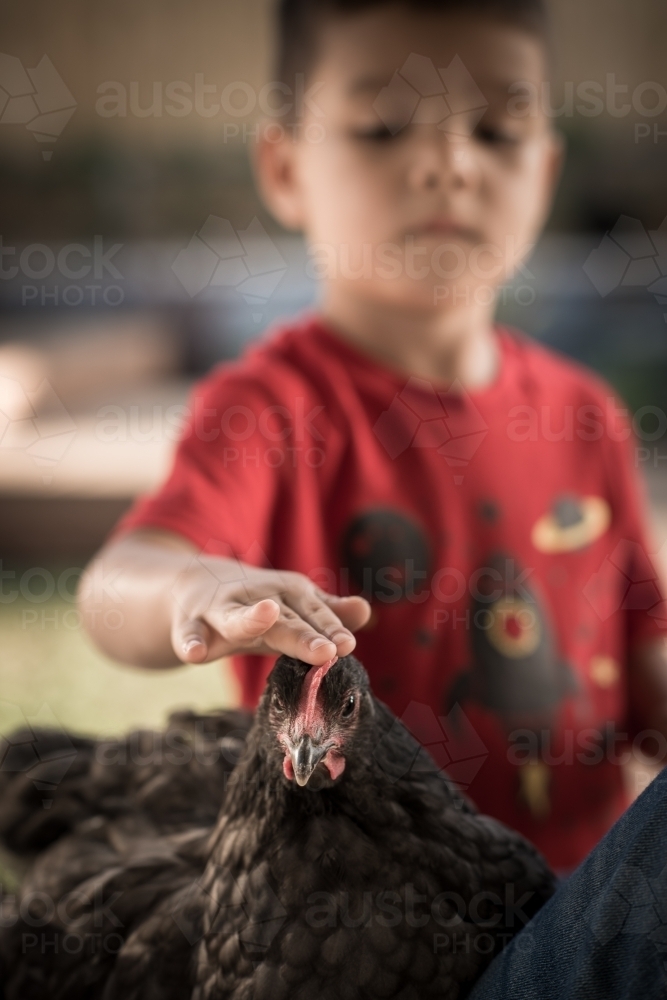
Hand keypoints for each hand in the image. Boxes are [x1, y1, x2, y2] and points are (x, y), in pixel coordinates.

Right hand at [170, 557, 370, 665]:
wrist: (196, 585)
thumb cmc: (258, 605)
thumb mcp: (294, 607)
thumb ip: (328, 613)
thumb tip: (366, 611)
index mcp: (288, 595)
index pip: (314, 615)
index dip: (331, 629)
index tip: (348, 645)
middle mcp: (257, 598)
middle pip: (284, 619)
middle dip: (304, 634)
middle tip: (328, 650)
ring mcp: (222, 609)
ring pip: (236, 617)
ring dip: (251, 618)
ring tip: (268, 615)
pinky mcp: (191, 623)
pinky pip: (189, 634)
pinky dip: (191, 642)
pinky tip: (195, 654)